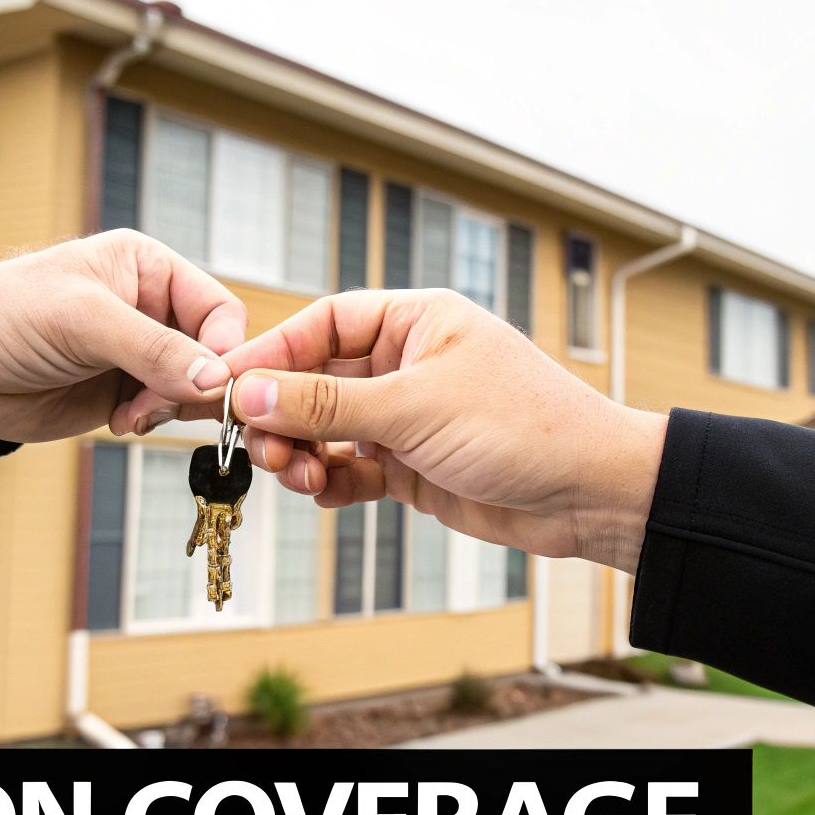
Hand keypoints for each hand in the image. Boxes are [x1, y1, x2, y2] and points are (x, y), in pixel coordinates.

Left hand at [0, 229, 246, 441]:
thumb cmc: (2, 314)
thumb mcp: (82, 321)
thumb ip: (153, 348)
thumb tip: (216, 380)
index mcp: (148, 269)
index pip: (218, 310)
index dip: (223, 349)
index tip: (209, 384)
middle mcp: (151, 308)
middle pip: (213, 353)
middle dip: (195, 385)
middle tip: (162, 403)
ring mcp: (139, 353)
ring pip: (194, 388)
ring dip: (171, 408)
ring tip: (131, 414)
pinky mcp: (123, 391)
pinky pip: (166, 411)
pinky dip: (154, 422)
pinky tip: (121, 421)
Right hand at [219, 288, 666, 572]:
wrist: (589, 493)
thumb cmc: (522, 426)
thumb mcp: (414, 407)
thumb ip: (326, 403)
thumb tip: (245, 394)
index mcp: (417, 320)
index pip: (324, 323)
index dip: (271, 353)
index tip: (225, 387)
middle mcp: (409, 363)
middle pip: (316, 379)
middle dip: (282, 413)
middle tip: (259, 447)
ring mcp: (410, 417)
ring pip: (328, 429)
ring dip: (301, 452)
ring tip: (294, 475)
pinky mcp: (413, 467)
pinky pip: (351, 470)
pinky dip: (330, 482)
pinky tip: (322, 493)